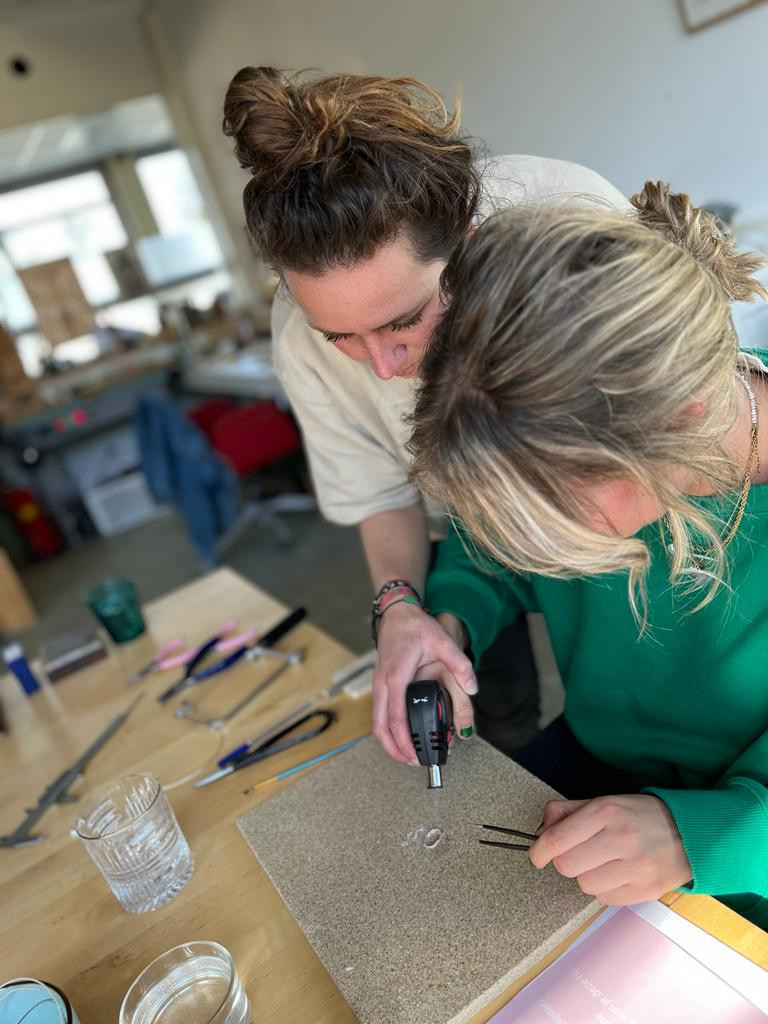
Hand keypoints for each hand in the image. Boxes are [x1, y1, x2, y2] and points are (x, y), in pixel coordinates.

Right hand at [372, 603, 476, 763]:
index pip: (394, 717)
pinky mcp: (380, 685)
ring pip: (376, 722)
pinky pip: (378, 714)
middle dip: (394, 749)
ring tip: (406, 756)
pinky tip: (400, 737)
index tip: (415, 754)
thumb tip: (473, 686)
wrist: (397, 613)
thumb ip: (460, 663)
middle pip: (380, 726)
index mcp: (396, 676)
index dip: (403, 740)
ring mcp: (378, 685)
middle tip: (412, 763)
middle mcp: (383, 684)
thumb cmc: (415, 626)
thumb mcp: (441, 640)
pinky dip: (387, 730)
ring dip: (389, 742)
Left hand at [528, 794, 691, 904]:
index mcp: (606, 812)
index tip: (536, 854)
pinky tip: (616, 873)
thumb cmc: (641, 816)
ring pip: (584, 884)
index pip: (557, 839)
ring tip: (602, 862)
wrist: (690, 833)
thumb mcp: (604, 801)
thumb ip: (568, 812)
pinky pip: (605, 899)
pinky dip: (604, 889)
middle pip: (566, 865)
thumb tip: (542, 831)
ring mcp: (635, 867)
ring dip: (586, 876)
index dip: (539, 850)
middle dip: (564, 861)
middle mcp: (620, 839)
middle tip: (576, 854)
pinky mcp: (645, 890)